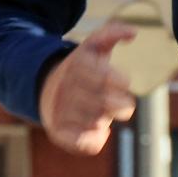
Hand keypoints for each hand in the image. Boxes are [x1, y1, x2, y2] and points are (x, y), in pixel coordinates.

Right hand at [38, 22, 136, 155]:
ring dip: (107, 120)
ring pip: (96, 123)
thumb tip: (134, 33)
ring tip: (104, 113)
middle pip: (105, 104)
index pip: (103, 77)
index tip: (123, 82)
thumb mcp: (92, 45)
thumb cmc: (81, 67)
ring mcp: (60, 111)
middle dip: (122, 105)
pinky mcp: (57, 130)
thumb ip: (113, 32)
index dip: (120, 81)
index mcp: (77, 67)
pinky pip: (82, 143)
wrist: (44, 86)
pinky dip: (96, 141)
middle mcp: (67, 89)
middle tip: (123, 103)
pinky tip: (101, 132)